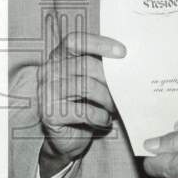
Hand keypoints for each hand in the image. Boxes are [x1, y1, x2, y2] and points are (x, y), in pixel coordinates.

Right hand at [37, 31, 125, 177]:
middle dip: (110, 79)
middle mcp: (49, 71)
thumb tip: (130, 62)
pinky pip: (85, 111)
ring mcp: (47, 92)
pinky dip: (100, 117)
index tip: (123, 52)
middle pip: (86, 65)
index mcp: (58, 57)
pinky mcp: (50, 114)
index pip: (75, 41)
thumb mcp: (91, 81)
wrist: (67, 137)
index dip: (99, 44)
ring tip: (114, 107)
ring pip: (87, 87)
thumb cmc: (83, 104)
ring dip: (107, 99)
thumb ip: (101, 67)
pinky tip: (104, 120)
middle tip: (125, 90)